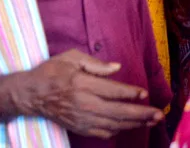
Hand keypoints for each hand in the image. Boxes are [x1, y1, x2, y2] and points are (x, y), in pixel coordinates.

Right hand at [16, 50, 162, 137]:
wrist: (31, 95)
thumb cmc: (51, 72)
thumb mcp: (71, 57)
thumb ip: (95, 63)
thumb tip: (117, 68)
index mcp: (83, 83)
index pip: (113, 91)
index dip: (131, 93)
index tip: (144, 93)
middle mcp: (84, 103)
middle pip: (118, 112)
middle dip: (141, 114)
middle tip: (157, 114)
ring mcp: (82, 118)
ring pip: (114, 124)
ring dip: (134, 124)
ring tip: (150, 121)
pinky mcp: (79, 127)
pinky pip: (103, 132)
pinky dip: (118, 130)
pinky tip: (129, 126)